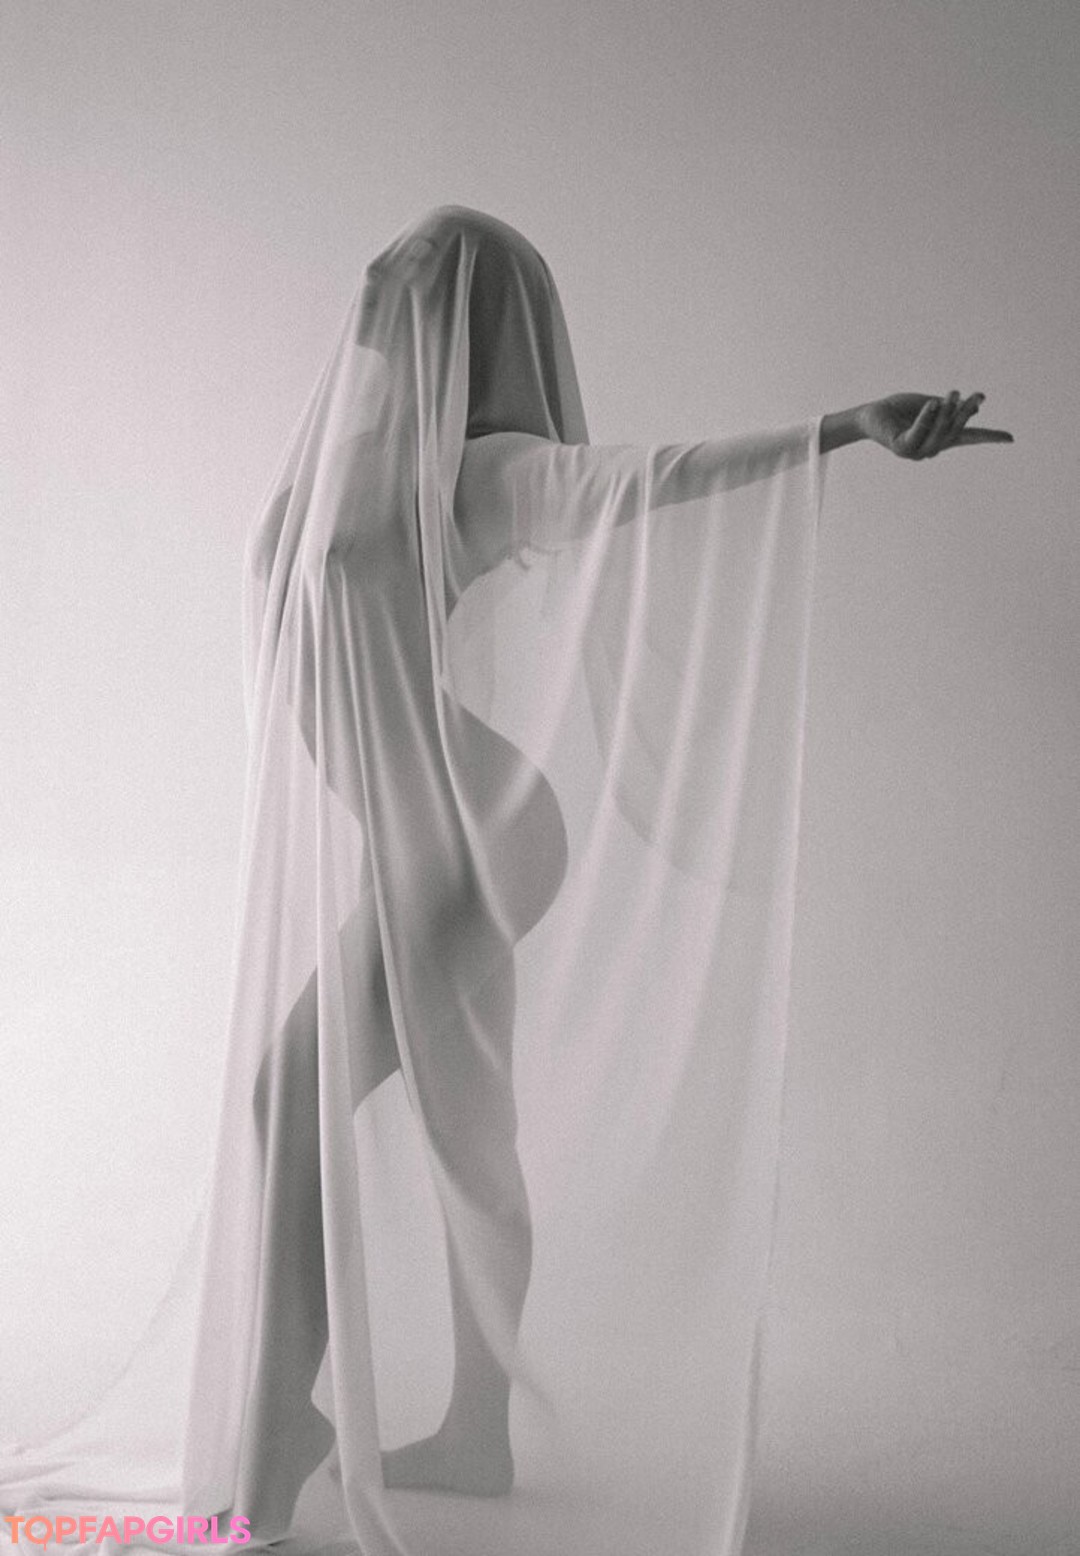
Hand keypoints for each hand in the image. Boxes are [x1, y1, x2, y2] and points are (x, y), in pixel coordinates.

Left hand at [858, 391, 1013, 458]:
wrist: (871, 415)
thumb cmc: (900, 410)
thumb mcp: (931, 405)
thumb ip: (951, 408)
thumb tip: (978, 407)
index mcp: (942, 438)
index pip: (970, 438)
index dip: (990, 437)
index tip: (1011, 439)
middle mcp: (932, 448)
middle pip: (956, 431)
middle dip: (967, 413)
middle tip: (974, 395)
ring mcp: (918, 451)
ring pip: (939, 432)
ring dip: (947, 412)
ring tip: (953, 393)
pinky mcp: (902, 447)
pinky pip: (918, 432)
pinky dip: (926, 417)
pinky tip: (932, 403)